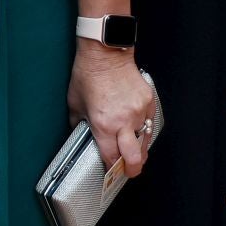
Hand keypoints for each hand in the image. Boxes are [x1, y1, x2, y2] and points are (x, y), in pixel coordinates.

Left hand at [67, 44, 156, 178]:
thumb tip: (82, 135)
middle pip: (135, 158)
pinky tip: (137, 127)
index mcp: (103, 124)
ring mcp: (138, 111)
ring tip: (134, 151)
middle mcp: (123, 121)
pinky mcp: (148, 101)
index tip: (111, 173)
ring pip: (146, 141)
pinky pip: (150, 122)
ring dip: (140, 149)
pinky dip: (144, 127)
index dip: (112, 170)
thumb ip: (80, 124)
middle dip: (133, 170)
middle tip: (129, 171)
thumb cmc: (88, 74)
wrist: (105, 52)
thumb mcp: (75, 104)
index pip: (112, 159)